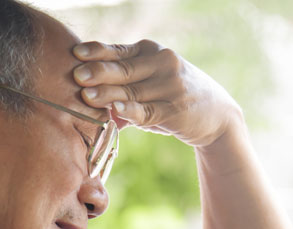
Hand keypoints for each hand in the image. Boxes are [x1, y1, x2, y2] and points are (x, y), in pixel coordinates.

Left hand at [72, 40, 240, 147]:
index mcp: (151, 52)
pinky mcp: (176, 110)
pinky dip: (132, 111)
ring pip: (133, 91)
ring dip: (108, 94)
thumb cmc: (173, 99)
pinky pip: (149, 111)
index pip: (119, 50)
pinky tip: (117, 110)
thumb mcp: (151, 86)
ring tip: (87, 97)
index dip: (96, 52)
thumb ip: (123, 90)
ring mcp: (170, 86)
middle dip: (98, 72)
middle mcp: (162, 64)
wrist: (217, 115)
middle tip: (76, 76)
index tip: (75, 53)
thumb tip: (88, 102)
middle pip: (123, 69)